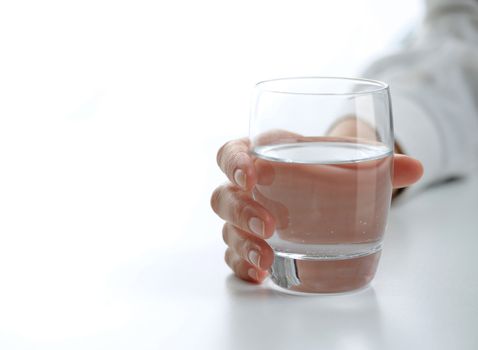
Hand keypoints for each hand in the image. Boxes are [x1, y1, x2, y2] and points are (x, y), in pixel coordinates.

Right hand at [211, 136, 422, 282]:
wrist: (322, 184)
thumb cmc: (326, 167)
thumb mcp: (347, 161)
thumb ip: (378, 165)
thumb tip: (416, 168)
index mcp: (263, 156)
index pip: (232, 154)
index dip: (234, 163)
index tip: (252, 175)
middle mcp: (247, 188)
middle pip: (223, 196)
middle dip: (241, 211)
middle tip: (269, 224)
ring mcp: (245, 217)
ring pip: (227, 229)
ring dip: (242, 243)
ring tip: (267, 259)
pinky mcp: (249, 242)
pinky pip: (233, 255)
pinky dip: (242, 265)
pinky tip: (261, 274)